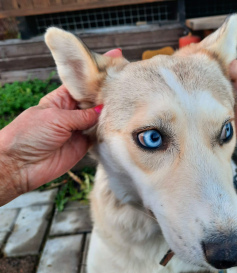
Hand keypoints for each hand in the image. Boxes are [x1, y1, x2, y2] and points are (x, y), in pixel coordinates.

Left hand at [0, 49, 121, 205]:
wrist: (21, 165)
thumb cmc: (29, 135)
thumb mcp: (55, 117)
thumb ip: (81, 115)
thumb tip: (102, 109)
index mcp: (61, 99)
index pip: (83, 82)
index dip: (98, 71)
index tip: (115, 58)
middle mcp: (72, 112)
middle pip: (94, 99)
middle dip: (109, 91)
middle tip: (127, 80)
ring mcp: (79, 129)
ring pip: (99, 117)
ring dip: (111, 111)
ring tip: (129, 99)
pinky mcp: (83, 145)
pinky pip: (99, 135)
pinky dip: (108, 130)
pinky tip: (120, 121)